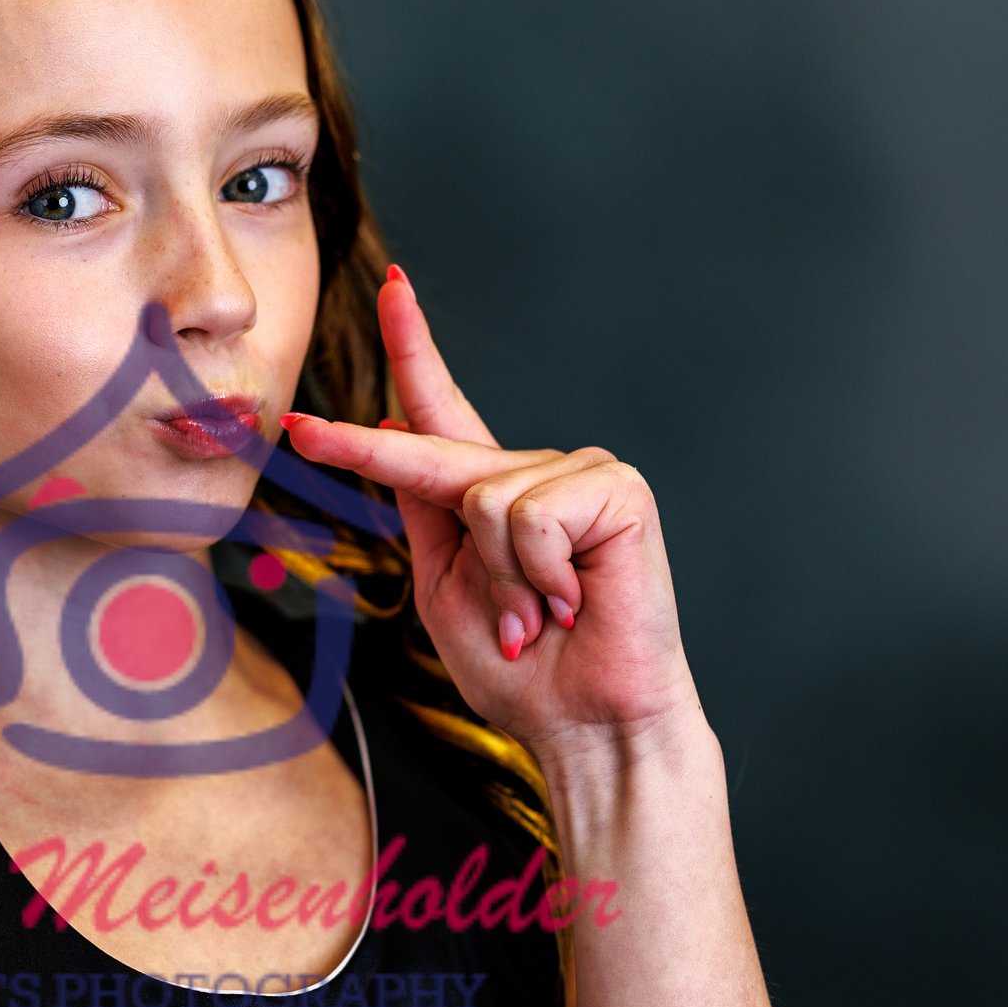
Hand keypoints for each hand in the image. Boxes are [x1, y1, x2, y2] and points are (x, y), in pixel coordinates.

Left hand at [279, 267, 700, 761]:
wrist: (583, 723)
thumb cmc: (520, 668)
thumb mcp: (444, 583)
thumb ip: (421, 507)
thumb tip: (389, 428)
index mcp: (489, 493)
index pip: (440, 409)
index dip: (412, 347)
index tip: (391, 283)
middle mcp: (536, 471)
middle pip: (437, 457)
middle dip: (420, 505)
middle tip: (494, 603)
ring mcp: (581, 473)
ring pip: (481, 496)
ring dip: (502, 580)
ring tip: (542, 618)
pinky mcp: (618, 490)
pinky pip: (530, 515)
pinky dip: (540, 576)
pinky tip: (575, 604)